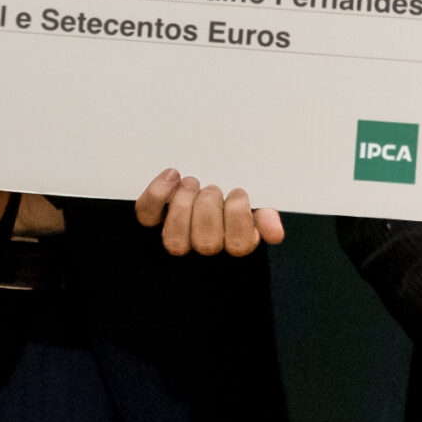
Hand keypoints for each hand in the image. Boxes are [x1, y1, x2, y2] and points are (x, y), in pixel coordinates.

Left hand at [135, 168, 286, 256]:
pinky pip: (147, 215)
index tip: (237, 193)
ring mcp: (176, 235)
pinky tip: (173, 176)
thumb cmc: (226, 202)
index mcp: (234, 241)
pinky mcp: (152, 220)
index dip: (239, 215)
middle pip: (206, 242)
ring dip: (185, 203)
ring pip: (175, 238)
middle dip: (211, 208)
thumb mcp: (250, 207)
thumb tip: (275, 233)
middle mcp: (203, 245)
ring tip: (192, 184)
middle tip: (212, 189)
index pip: (239, 244)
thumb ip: (263, 217)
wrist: (196, 190)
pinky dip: (158, 193)